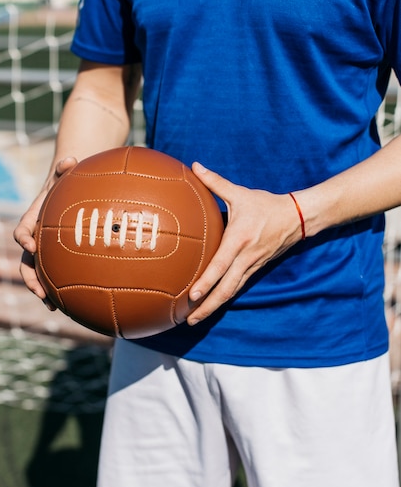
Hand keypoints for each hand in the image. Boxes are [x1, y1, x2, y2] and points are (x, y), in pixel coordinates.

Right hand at [13, 157, 76, 307]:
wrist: (66, 196)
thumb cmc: (65, 186)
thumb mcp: (64, 176)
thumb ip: (65, 169)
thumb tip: (70, 160)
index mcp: (32, 221)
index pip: (22, 231)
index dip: (23, 238)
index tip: (30, 246)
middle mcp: (34, 239)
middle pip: (25, 261)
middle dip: (29, 277)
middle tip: (39, 291)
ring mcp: (43, 252)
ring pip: (36, 274)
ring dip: (41, 290)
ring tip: (52, 304)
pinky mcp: (54, 260)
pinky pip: (52, 278)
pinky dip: (56, 291)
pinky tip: (67, 304)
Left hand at [187, 162, 302, 324]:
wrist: (298, 217)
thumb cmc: (266, 205)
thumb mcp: (241, 193)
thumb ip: (216, 182)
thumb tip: (194, 166)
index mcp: (240, 240)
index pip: (221, 265)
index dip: (207, 281)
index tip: (193, 295)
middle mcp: (246, 257)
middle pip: (226, 288)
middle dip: (207, 306)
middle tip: (189, 320)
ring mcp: (252, 266)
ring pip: (231, 292)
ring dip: (214, 307)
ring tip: (195, 320)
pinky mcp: (255, 269)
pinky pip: (237, 288)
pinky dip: (223, 299)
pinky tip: (211, 306)